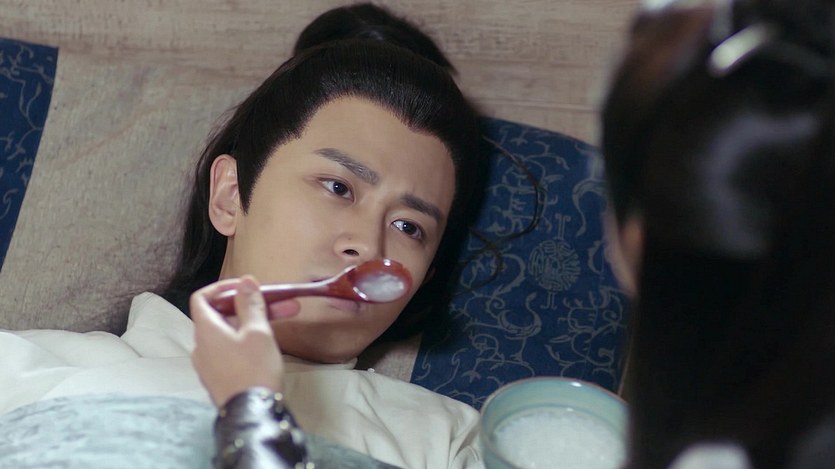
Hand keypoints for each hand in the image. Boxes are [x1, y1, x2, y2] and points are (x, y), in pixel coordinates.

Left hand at [190, 275, 299, 406]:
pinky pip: (230, 350)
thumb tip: (245, 281)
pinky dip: (247, 341)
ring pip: (229, 334)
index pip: (201, 298)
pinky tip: (268, 345)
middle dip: (252, 306)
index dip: (222, 288)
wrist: (252, 414)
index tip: (246, 287)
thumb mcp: (257, 331)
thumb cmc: (254, 369)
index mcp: (206, 330)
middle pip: (222, 316)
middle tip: (281, 303)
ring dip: (254, 323)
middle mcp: (201, 346)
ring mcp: (209, 365)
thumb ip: (250, 304)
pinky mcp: (220, 378)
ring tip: (282, 322)